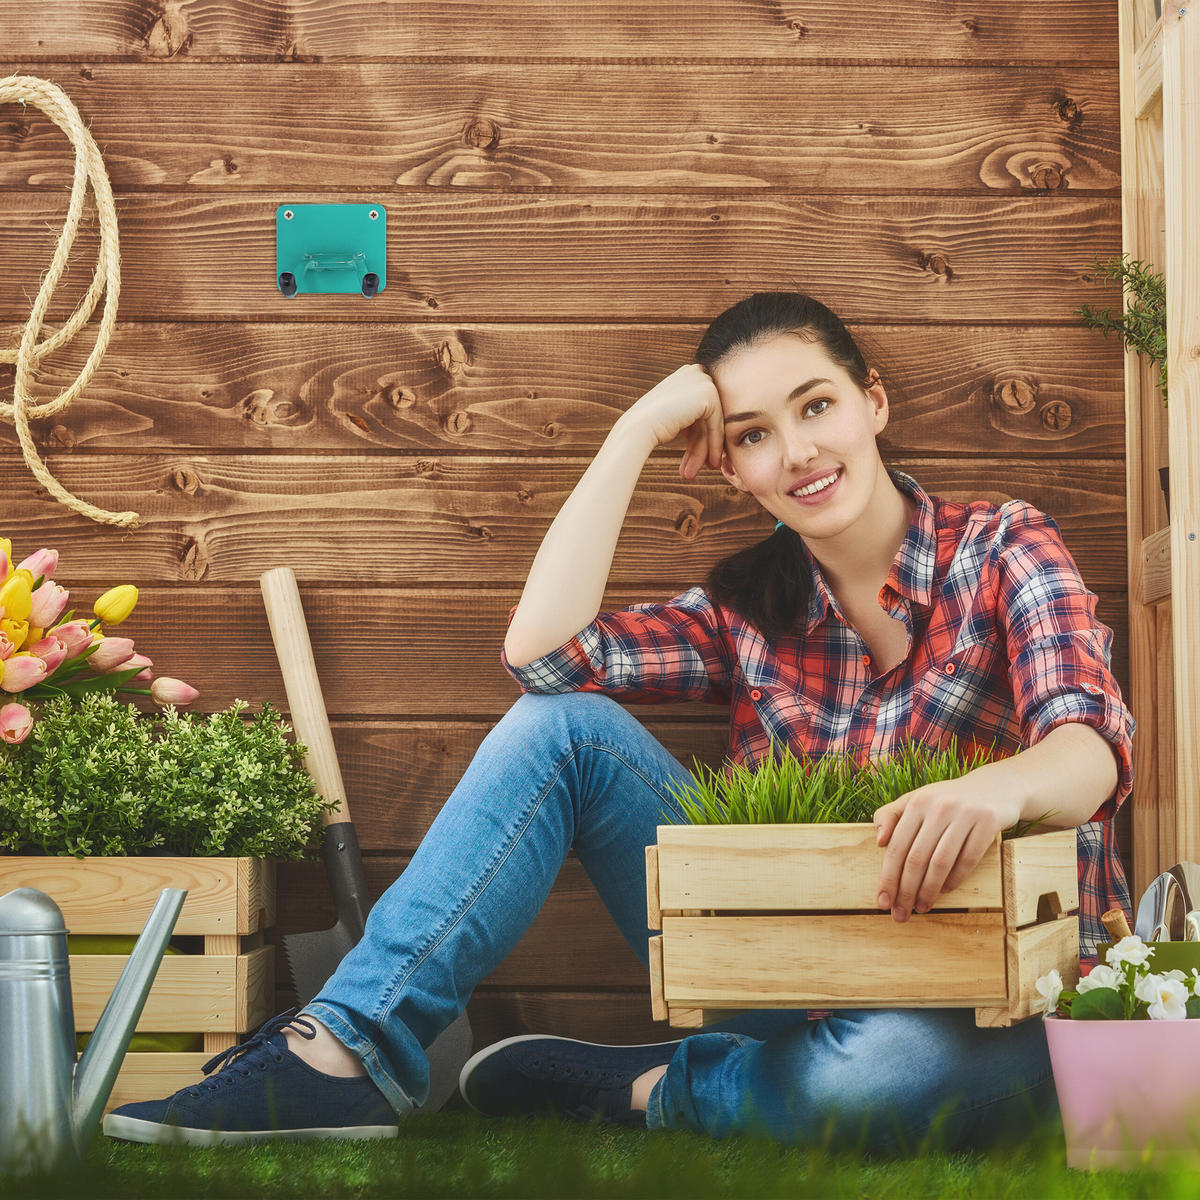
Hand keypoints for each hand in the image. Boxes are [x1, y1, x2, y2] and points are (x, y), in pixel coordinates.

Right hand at [621, 364, 724, 480]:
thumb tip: (708, 429)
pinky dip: (714, 445)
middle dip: (704, 444)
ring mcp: (704, 381)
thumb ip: (691, 415)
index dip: (699, 434)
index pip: (701, 407)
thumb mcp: (674, 414)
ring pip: (712, 423)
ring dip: (707, 449)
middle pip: (708, 415)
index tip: (697, 457)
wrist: (638, 427)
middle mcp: (696, 372)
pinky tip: (709, 463)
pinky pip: (717, 425)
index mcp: (687, 373)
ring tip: (702, 470)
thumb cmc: (649, 425)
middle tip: (704, 466)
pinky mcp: (709, 395)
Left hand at [872, 772, 1021, 922]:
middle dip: (906, 891)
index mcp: (916, 802)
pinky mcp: (988, 822)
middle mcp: (938, 807)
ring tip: (922, 908)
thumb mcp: (916, 800)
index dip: (887, 877)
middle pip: (916, 858)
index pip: (896, 847)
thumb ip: (890, 816)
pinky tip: (944, 892)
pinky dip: (954, 880)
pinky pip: (968, 859)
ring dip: (929, 891)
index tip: (882, 902)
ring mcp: (964, 814)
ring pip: (941, 862)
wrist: (994, 786)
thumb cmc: (946, 800)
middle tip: (901, 914)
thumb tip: (878, 841)